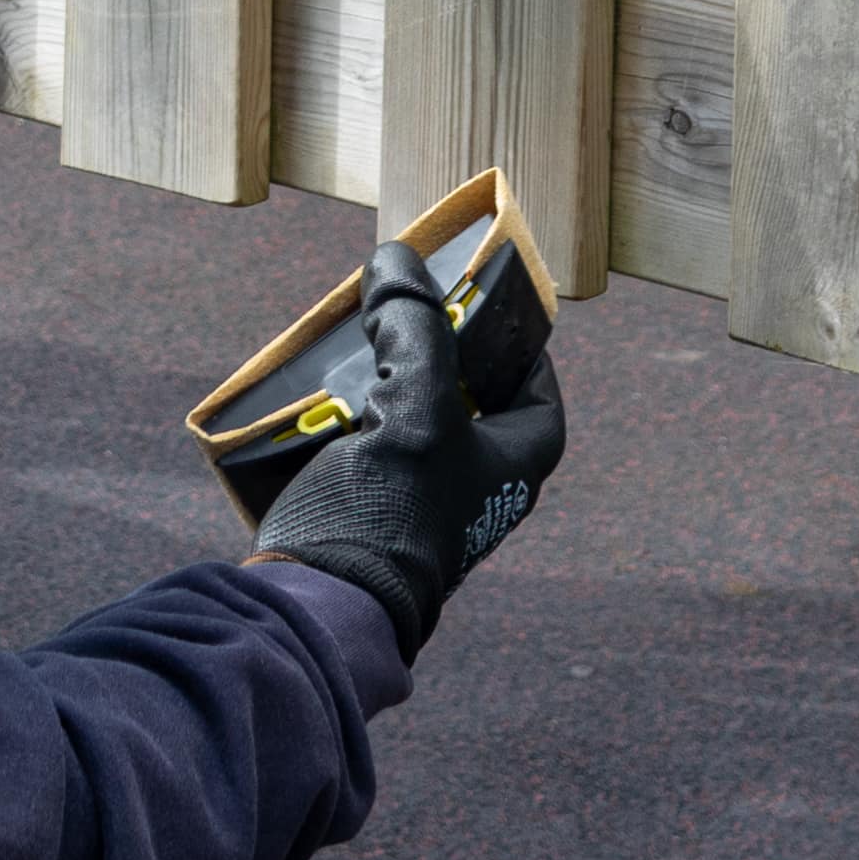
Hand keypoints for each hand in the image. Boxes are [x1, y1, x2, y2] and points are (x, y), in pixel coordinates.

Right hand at [247, 238, 566, 657]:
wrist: (323, 602)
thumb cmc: (391, 509)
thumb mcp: (414, 403)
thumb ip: (413, 323)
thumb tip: (395, 257)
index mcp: (509, 471)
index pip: (540, 403)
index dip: (524, 355)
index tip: (491, 312)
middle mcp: (471, 492)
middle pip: (469, 407)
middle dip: (437, 358)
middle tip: (407, 313)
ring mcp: (418, 507)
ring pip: (412, 426)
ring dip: (383, 382)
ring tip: (355, 341)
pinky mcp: (366, 515)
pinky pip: (367, 451)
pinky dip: (346, 417)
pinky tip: (317, 391)